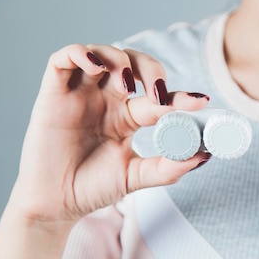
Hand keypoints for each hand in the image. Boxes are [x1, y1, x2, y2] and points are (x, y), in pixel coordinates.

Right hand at [11, 44, 210, 224]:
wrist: (55, 204)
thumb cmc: (93, 188)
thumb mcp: (136, 177)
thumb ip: (168, 168)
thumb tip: (204, 156)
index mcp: (128, 117)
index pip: (159, 97)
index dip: (180, 95)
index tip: (200, 102)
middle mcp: (107, 100)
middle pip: (134, 64)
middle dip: (151, 70)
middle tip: (158, 95)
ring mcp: (82, 93)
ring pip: (104, 54)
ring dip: (121, 60)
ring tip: (129, 84)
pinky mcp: (54, 92)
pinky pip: (64, 58)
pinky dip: (81, 53)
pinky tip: (96, 67)